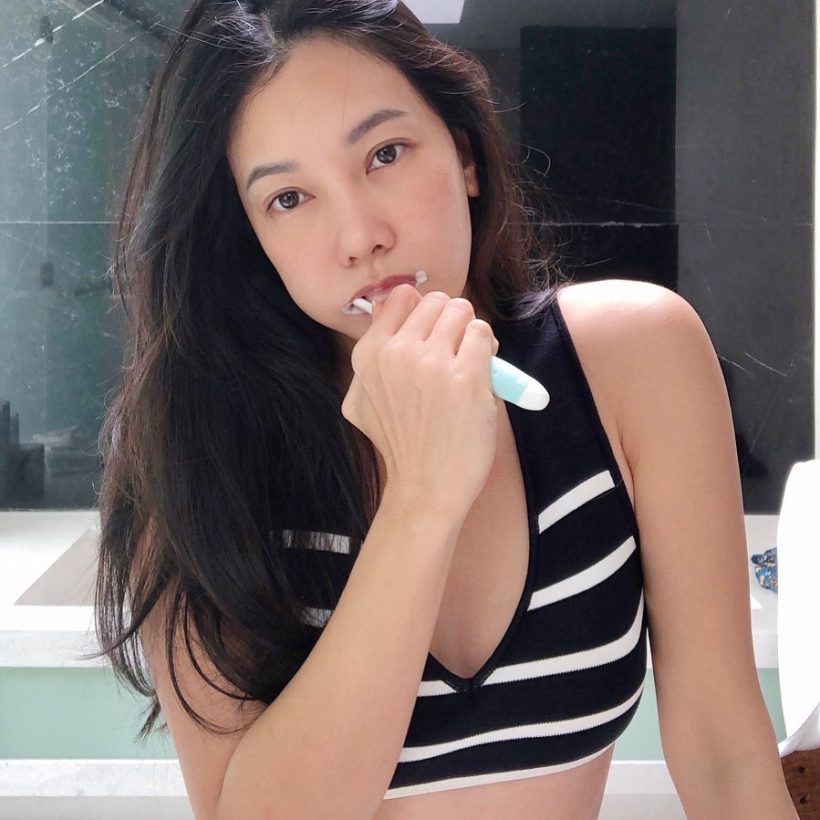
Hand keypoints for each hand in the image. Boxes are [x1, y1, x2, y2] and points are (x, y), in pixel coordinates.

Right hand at [341, 284, 500, 519]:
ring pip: (462, 311)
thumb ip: (373, 352)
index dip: (424, 315)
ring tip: (469, 365)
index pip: (402, 297)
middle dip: (451, 322)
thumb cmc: (401, 445)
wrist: (425, 489)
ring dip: (471, 334)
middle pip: (437, 301)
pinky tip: (480, 378)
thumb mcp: (363, 399)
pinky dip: (488, 351)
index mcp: (369, 355)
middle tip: (455, 353)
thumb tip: (386, 303)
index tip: (431, 337)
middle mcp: (397, 352)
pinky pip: (484, 334)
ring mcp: (432, 363)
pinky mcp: (466, 376)